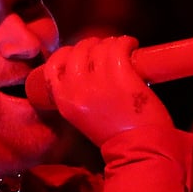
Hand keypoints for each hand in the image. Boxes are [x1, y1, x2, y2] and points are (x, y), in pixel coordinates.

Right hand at [42, 35, 173, 146]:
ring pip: (99, 46)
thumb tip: (85, 67)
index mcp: (63, 101)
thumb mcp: (82, 116)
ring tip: (122, 50)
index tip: (81, 54)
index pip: (53, 66)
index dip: (66, 54)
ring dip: (111, 43)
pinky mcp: (121, 76)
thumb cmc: (114, 135)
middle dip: (92, 46)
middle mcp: (76, 89)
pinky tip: (132, 46)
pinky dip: (126, 42)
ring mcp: (98, 82)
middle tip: (106, 51)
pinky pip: (118, 47)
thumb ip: (77, 94)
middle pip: (77, 51)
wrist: (139, 149)